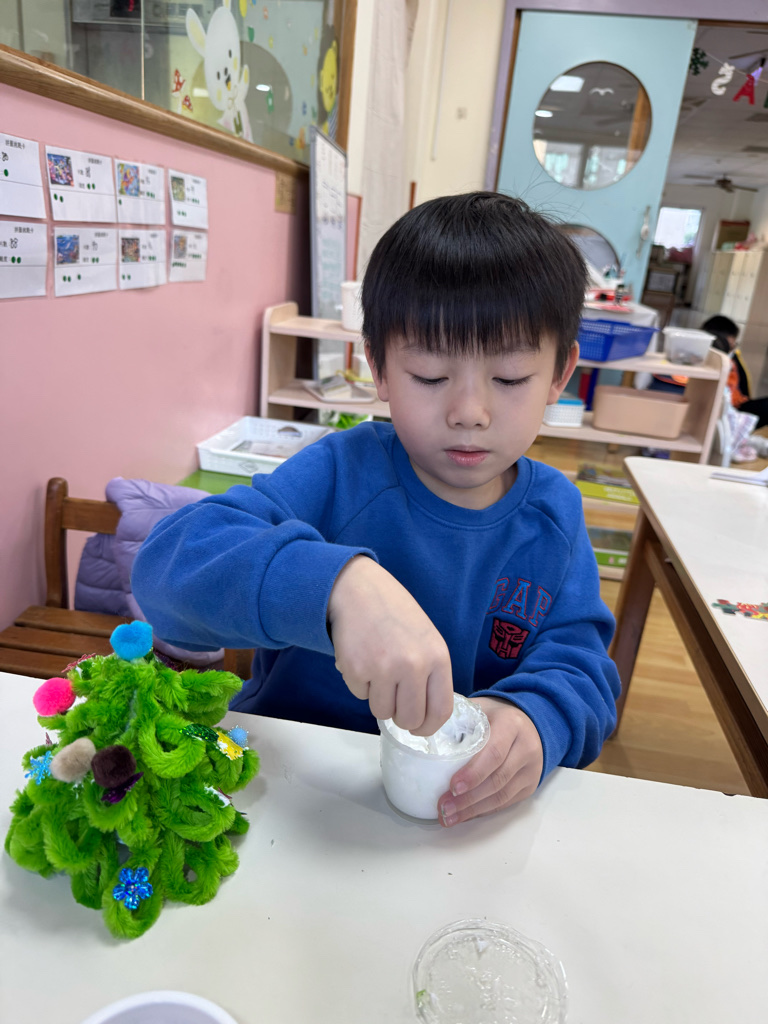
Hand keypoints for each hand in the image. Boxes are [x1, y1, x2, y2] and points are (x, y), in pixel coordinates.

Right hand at [327, 556, 453, 735]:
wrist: (358, 588)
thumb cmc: (394, 613)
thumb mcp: (426, 638)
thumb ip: (430, 674)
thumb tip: (424, 715)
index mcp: (437, 657)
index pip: (441, 710)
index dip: (428, 726)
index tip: (419, 728)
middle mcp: (413, 664)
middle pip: (410, 719)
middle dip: (400, 717)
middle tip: (393, 700)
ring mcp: (383, 668)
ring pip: (381, 712)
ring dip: (377, 698)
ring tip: (377, 669)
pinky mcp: (356, 669)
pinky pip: (360, 695)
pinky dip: (359, 683)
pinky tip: (362, 657)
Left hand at [437, 696, 542, 826]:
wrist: (528, 722)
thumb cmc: (495, 716)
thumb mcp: (480, 708)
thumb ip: (457, 717)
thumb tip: (424, 730)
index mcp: (511, 724)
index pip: (494, 753)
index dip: (473, 773)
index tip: (452, 787)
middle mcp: (526, 747)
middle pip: (498, 779)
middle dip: (469, 798)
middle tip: (444, 807)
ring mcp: (531, 769)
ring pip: (502, 795)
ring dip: (473, 810)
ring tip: (449, 816)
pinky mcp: (530, 785)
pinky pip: (506, 803)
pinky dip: (483, 811)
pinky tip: (464, 815)